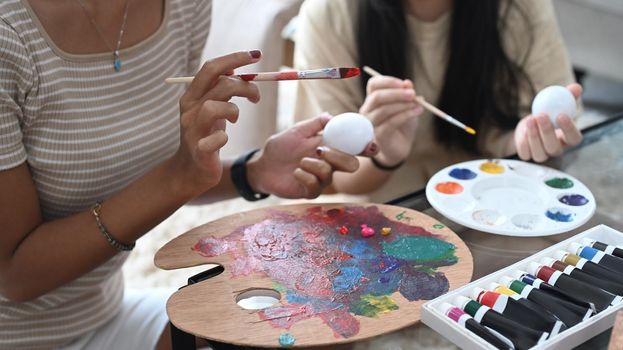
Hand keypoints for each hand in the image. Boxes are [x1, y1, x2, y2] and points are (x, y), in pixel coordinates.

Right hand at [169, 50, 261, 195]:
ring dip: (233, 110)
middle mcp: (189, 110)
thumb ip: (219, 89)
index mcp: (192, 96)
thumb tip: (235, 68)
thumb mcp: (211, 108)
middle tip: (256, 97)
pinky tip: (224, 139)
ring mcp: (193, 130)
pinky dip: (224, 137)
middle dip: (245, 86)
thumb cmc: (205, 135)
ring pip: (214, 107)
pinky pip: (215, 139)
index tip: (256, 55)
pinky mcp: (200, 151)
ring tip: (236, 118)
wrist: (189, 171)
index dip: (234, 58)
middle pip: (219, 85)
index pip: (211, 68)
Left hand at [247, 114, 367, 198]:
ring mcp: (321, 179)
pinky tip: (295, 172)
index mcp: (330, 148)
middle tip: (321, 150)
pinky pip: (315, 185)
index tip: (371, 146)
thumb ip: (315, 123)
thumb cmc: (280, 148)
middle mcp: (330, 164)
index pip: (353, 149)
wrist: (263, 166)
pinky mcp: (311, 192)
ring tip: (299, 161)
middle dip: (339, 156)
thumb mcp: (297, 131)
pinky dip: (304, 175)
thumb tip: (332, 117)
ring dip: (313, 164)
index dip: (366, 148)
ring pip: (329, 173)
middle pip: (351, 164)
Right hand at [360, 75, 423, 165]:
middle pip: (377, 97)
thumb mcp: (408, 106)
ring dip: (403, 105)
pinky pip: (391, 122)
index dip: (388, 81)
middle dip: (396, 94)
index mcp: (373, 99)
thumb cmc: (402, 124)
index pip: (373, 84)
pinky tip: (417, 112)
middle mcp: (367, 110)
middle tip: (413, 94)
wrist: (401, 146)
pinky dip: (406, 115)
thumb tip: (408, 83)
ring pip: (384, 110)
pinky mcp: (378, 136)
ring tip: (418, 105)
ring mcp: (370, 124)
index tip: (404, 84)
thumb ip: (407, 94)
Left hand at [514, 83, 582, 161]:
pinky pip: (525, 153)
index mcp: (568, 139)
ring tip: (531, 119)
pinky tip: (524, 129)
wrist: (531, 122)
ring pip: (540, 153)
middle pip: (554, 147)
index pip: (574, 138)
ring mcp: (541, 154)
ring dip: (534, 136)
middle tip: (542, 115)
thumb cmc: (550, 113)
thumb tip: (576, 87)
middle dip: (547, 131)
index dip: (569, 128)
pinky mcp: (527, 155)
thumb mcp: (558, 102)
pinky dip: (524, 141)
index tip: (562, 114)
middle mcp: (556, 149)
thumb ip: (568, 95)